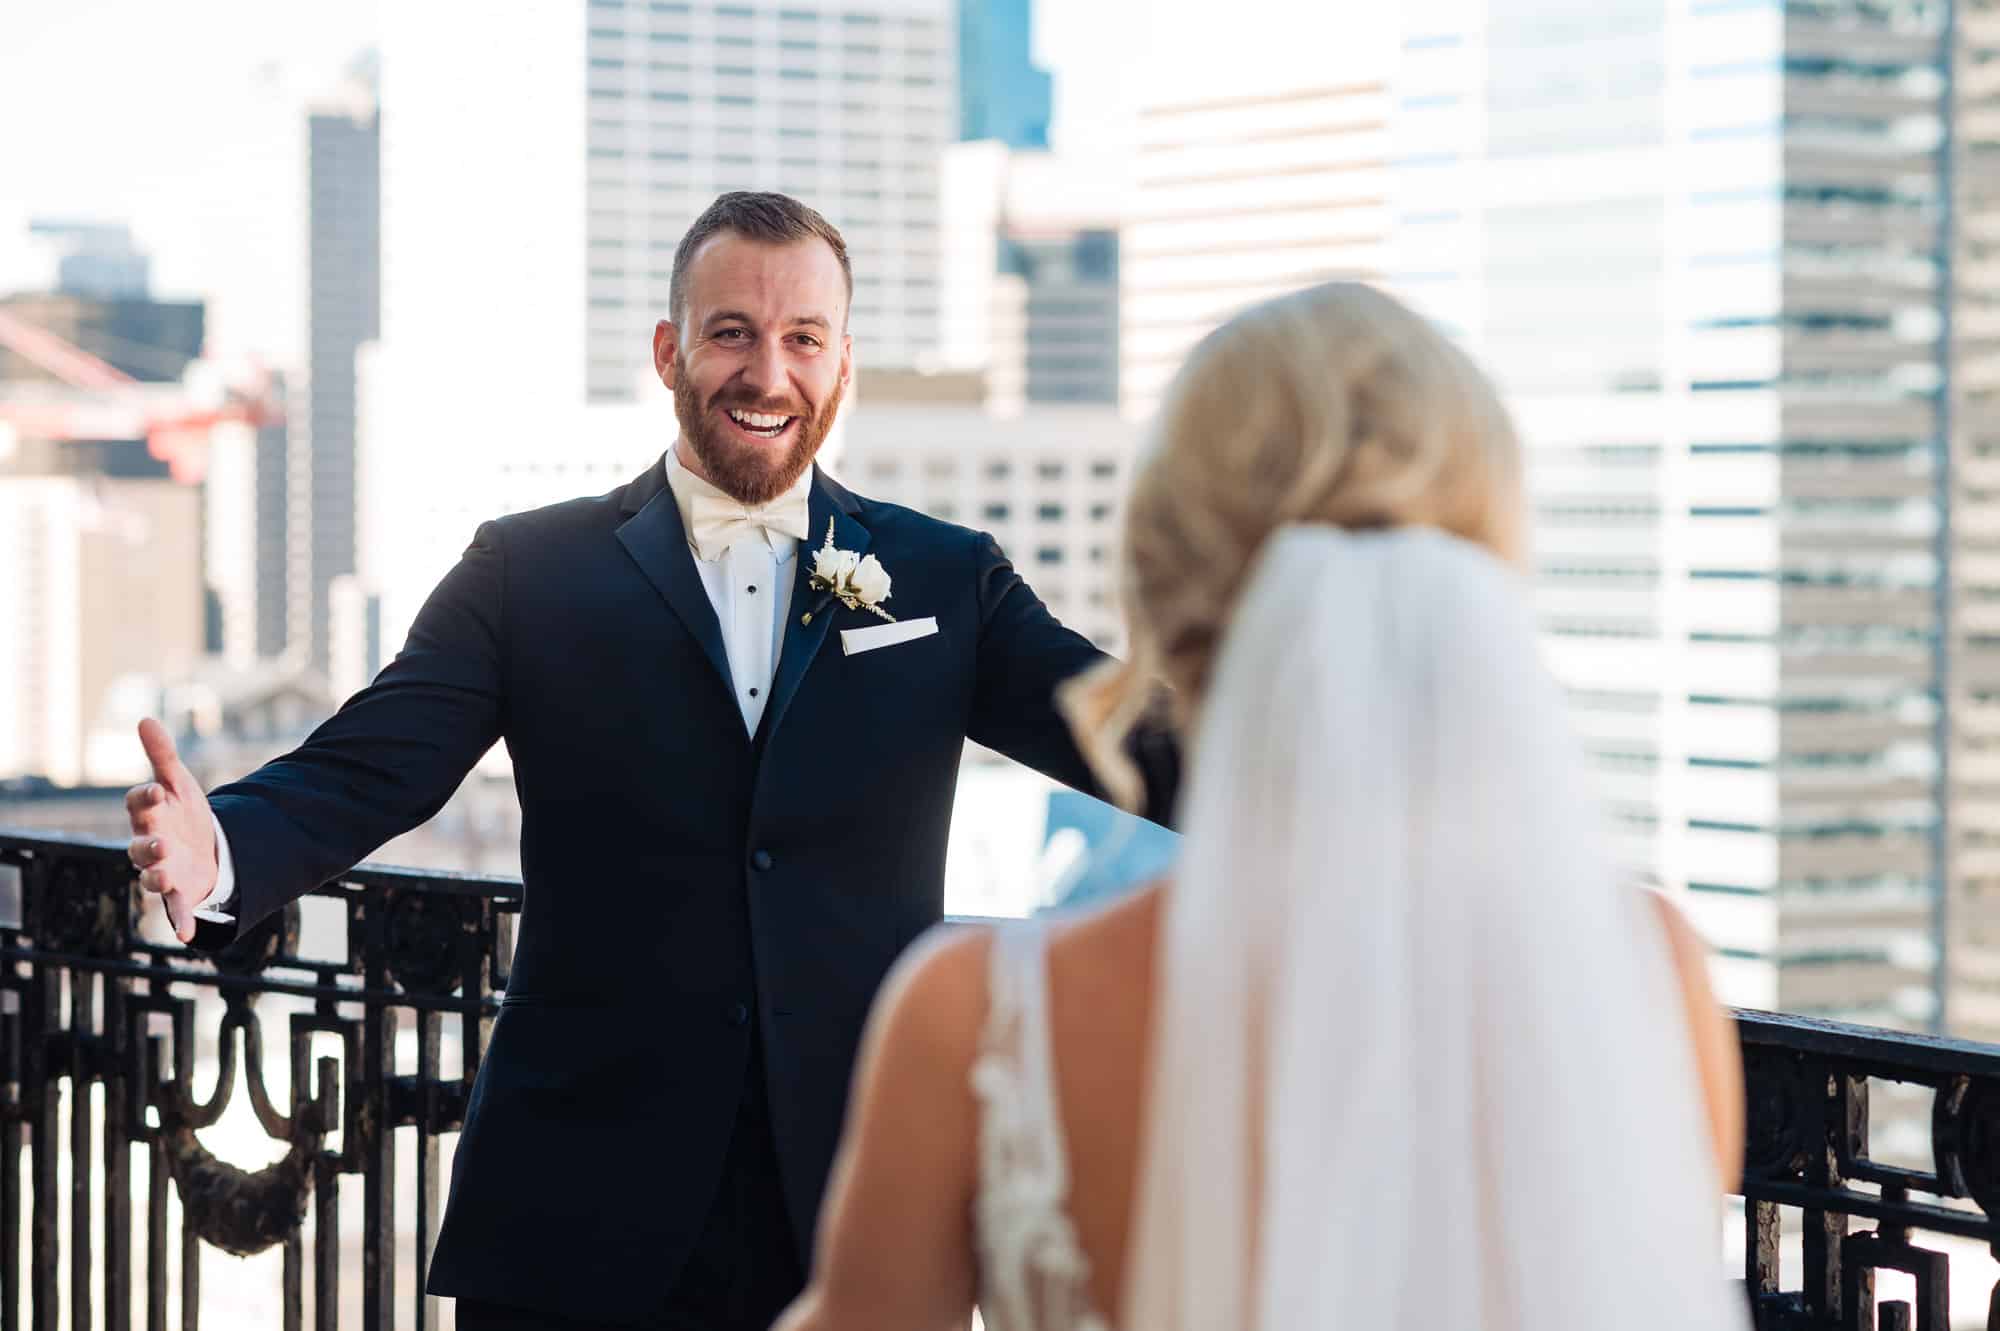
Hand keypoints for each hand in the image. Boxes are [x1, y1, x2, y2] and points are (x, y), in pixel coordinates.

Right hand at [125, 718, 217, 942]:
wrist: (205, 846)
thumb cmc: (183, 813)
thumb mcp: (179, 783)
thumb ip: (162, 755)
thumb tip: (144, 719)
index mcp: (150, 813)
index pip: (138, 803)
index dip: (144, 798)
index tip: (155, 790)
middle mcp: (150, 843)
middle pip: (140, 844)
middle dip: (147, 844)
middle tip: (160, 842)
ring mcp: (162, 869)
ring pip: (152, 875)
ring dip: (156, 876)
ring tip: (165, 874)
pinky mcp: (179, 891)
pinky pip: (176, 908)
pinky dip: (181, 921)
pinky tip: (188, 935)